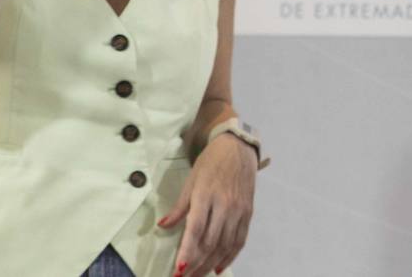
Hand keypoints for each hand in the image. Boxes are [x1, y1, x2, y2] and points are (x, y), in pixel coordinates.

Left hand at [159, 133, 257, 275]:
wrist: (239, 147)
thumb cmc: (211, 162)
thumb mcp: (191, 181)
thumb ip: (179, 207)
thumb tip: (163, 226)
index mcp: (206, 195)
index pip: (196, 229)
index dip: (188, 252)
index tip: (179, 270)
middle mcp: (225, 204)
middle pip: (211, 242)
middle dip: (196, 264)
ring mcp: (239, 209)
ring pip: (226, 244)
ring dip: (211, 263)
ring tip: (199, 275)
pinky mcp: (249, 211)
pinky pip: (240, 239)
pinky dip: (231, 256)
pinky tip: (220, 267)